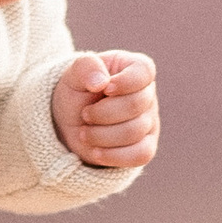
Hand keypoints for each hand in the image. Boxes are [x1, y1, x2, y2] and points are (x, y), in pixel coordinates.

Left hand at [53, 49, 159, 172]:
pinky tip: (95, 152)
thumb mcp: (74, 73)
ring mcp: (150, 122)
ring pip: (134, 132)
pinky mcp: (146, 147)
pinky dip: (113, 155)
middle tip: (84, 114)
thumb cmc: (78, 92)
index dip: (124, 83)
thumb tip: (101, 82)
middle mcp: (148, 94)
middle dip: (103, 113)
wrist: (71, 123)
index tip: (103, 89)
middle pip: (135, 106)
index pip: (143, 72)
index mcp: (136, 68)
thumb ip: (86, 67)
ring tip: (84, 133)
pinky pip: (140, 155)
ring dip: (101, 135)